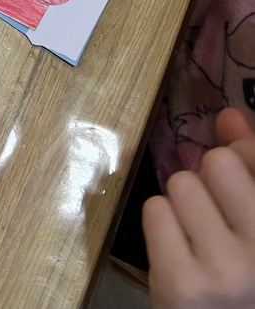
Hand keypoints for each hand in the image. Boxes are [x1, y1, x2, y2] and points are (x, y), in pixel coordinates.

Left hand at [142, 109, 254, 308]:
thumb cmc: (244, 279)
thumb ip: (251, 168)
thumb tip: (228, 116)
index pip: (252, 154)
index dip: (244, 158)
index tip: (239, 188)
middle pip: (217, 162)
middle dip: (212, 182)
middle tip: (220, 220)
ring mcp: (226, 271)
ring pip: (181, 184)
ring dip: (184, 204)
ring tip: (200, 239)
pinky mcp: (182, 285)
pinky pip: (155, 211)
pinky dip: (162, 226)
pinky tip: (180, 254)